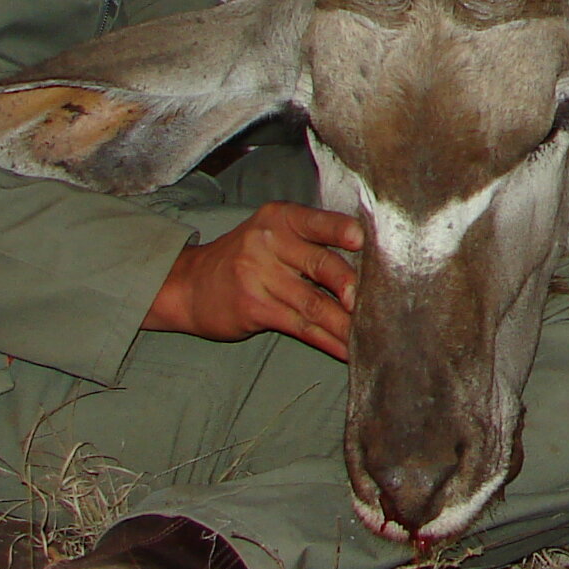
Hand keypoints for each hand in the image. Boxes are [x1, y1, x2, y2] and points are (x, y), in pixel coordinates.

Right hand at [144, 201, 362, 359]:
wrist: (188, 285)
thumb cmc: (246, 257)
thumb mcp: (272, 233)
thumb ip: (312, 239)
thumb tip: (368, 259)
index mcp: (281, 218)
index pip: (317, 222)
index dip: (342, 231)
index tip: (363, 242)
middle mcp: (268, 243)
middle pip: (320, 264)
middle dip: (352, 285)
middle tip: (379, 303)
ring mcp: (258, 277)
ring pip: (314, 303)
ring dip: (346, 323)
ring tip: (374, 336)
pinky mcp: (254, 309)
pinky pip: (300, 327)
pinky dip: (327, 340)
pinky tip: (346, 350)